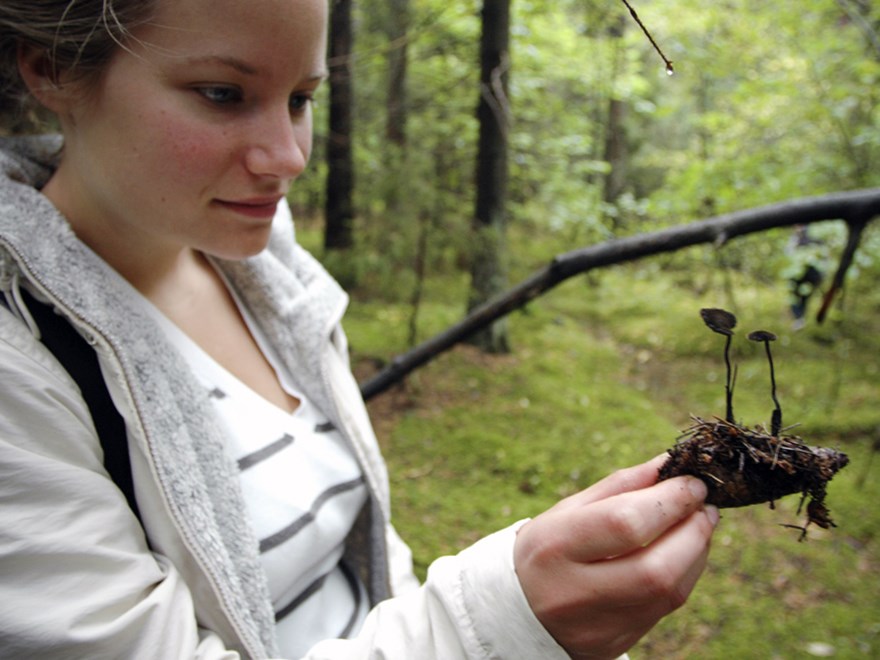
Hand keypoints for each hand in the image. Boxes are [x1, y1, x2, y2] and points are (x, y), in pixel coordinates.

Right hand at [513, 455, 718, 658]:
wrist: (519, 612)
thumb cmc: (549, 548)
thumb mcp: (569, 510)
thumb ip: (619, 486)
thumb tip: (668, 463)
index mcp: (556, 546)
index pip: (625, 523)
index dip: (670, 501)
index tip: (692, 482)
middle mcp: (575, 591)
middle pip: (656, 568)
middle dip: (693, 531)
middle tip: (706, 505)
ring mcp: (598, 626)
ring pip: (669, 592)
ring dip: (697, 552)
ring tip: (698, 524)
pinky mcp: (616, 643)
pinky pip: (666, 608)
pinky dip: (685, 574)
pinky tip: (684, 552)